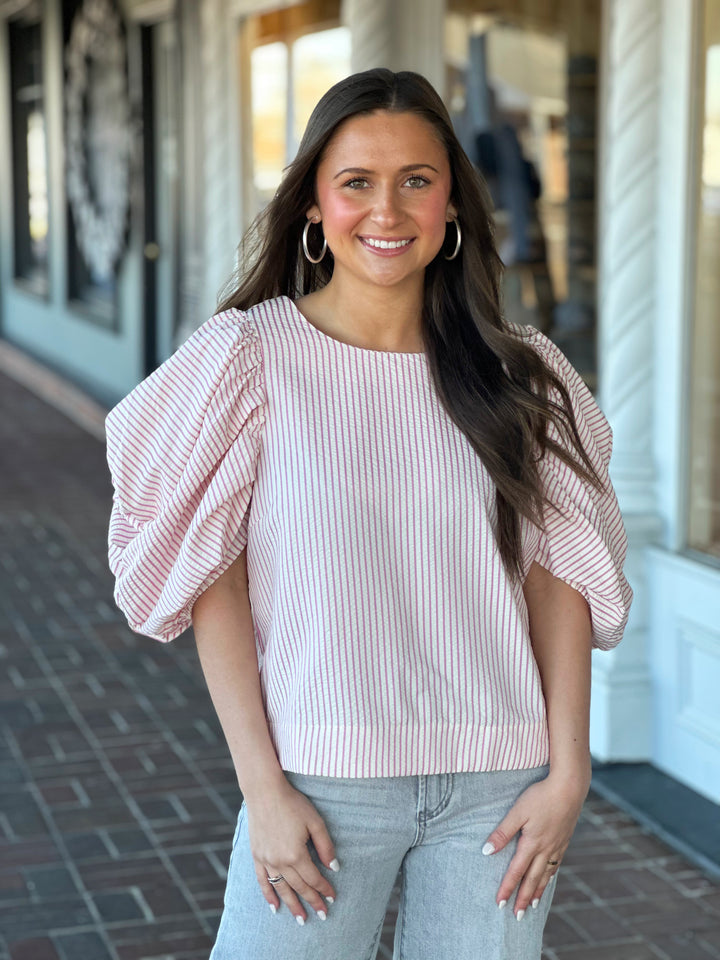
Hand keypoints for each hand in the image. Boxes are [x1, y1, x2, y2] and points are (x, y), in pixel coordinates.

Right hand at [245, 778, 338, 924]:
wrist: (265, 792)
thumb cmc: (293, 804)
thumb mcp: (315, 822)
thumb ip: (325, 846)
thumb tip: (334, 867)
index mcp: (296, 854)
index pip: (313, 878)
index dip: (324, 889)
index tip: (332, 898)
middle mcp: (280, 862)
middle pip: (299, 887)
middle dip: (312, 902)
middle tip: (322, 915)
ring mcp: (266, 860)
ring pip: (281, 889)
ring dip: (292, 905)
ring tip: (301, 920)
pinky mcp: (256, 856)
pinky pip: (262, 881)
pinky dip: (268, 895)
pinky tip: (274, 907)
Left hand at [482, 770, 589, 917]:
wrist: (570, 787)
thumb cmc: (541, 796)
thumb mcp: (518, 811)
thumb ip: (503, 832)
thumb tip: (487, 851)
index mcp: (532, 843)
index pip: (516, 871)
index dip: (507, 888)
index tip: (499, 903)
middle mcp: (545, 849)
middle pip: (532, 879)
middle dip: (523, 898)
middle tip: (517, 916)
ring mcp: (557, 846)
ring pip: (546, 875)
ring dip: (537, 891)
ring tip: (532, 905)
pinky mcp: (564, 840)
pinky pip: (556, 864)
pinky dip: (550, 877)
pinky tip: (547, 879)